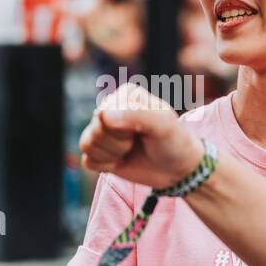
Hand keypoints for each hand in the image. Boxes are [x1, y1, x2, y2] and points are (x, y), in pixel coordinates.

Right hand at [79, 84, 203, 187]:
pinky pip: (87, 160)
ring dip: (111, 154)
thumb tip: (102, 115)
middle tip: (137, 142)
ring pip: (87, 144)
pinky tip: (121, 162)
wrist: (178, 169)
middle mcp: (111, 108)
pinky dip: (105, 165)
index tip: (143, 132)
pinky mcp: (99, 151)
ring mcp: (103, 130)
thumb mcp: (163, 124)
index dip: (123, 129)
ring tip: (130, 151)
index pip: (105, 114)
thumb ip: (136, 115)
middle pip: (94, 130)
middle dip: (118, 143)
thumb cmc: (174, 142)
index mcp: (125, 95)